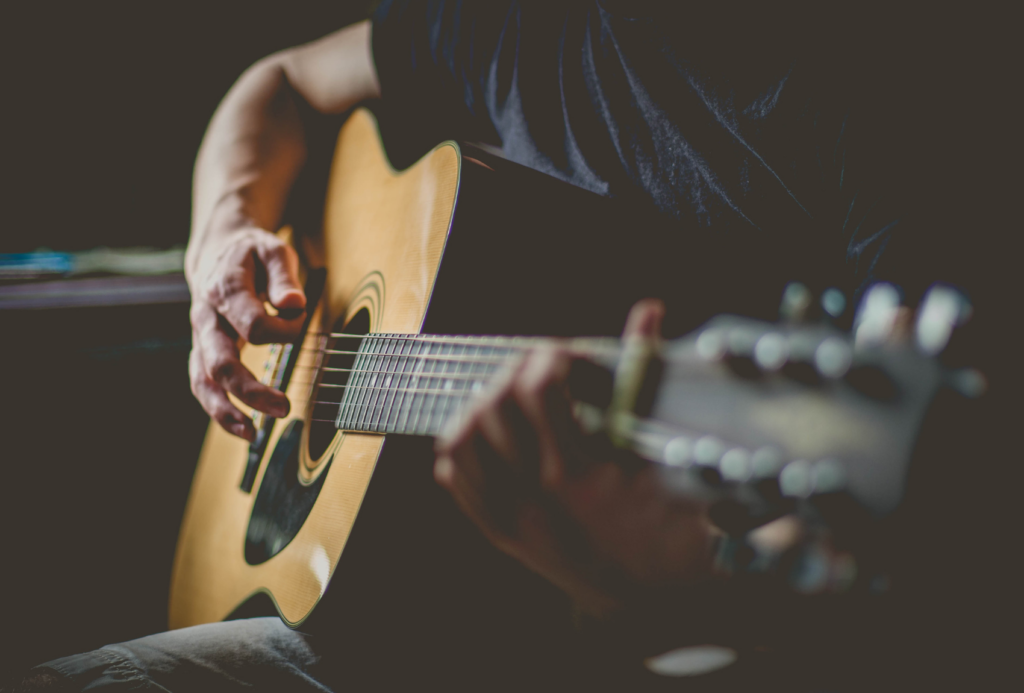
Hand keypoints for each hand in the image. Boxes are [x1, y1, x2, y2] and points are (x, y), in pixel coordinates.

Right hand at [187, 227, 306, 440]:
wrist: (219, 253)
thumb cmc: (252, 254)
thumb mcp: (273, 250)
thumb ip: (283, 277)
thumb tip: (292, 304)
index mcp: (224, 289)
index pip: (253, 325)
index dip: (284, 330)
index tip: (300, 318)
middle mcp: (206, 317)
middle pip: (221, 362)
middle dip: (251, 390)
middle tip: (284, 407)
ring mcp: (201, 337)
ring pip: (203, 381)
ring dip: (226, 411)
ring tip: (253, 434)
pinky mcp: (203, 352)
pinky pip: (203, 385)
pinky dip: (219, 410)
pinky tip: (243, 429)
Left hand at [433, 300, 720, 616]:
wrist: (660, 608)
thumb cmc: (676, 529)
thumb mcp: (669, 453)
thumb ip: (647, 374)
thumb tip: (648, 309)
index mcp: (580, 474)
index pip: (536, 388)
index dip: (551, 358)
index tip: (572, 359)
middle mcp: (536, 498)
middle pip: (491, 407)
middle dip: (516, 374)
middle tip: (545, 372)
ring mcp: (513, 519)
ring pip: (461, 441)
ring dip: (485, 406)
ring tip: (519, 399)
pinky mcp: (502, 534)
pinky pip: (457, 478)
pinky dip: (466, 447)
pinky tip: (497, 436)